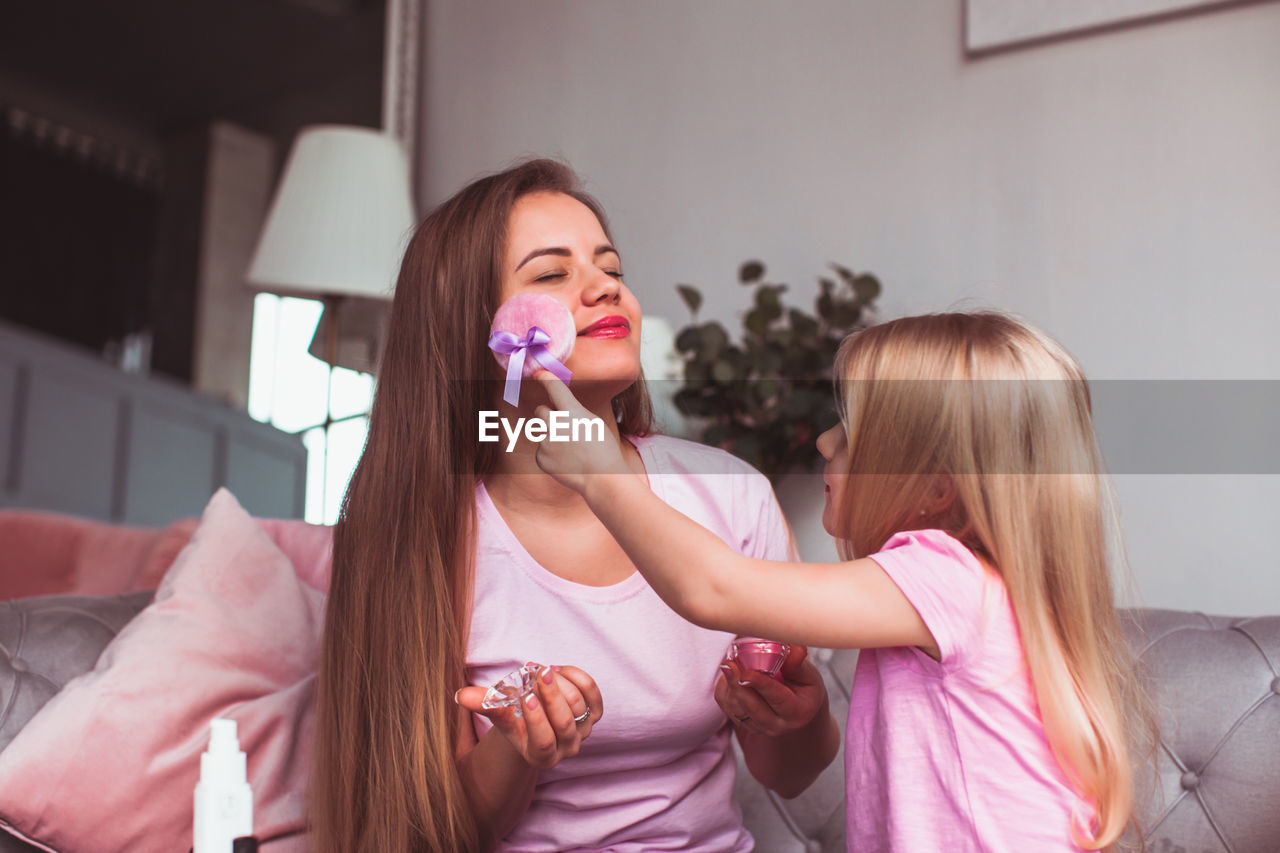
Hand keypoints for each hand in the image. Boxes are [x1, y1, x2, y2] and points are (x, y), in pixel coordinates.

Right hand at [456, 664, 603, 769]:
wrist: (535, 721)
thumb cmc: (515, 719)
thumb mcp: (500, 715)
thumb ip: (483, 704)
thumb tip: (461, 695)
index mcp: (542, 756)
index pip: (544, 740)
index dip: (537, 719)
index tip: (527, 696)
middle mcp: (566, 748)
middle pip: (565, 722)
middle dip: (552, 694)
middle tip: (539, 671)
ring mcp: (583, 731)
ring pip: (579, 704)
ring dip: (561, 682)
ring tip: (542, 670)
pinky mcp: (594, 714)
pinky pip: (593, 693)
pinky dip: (577, 677)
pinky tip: (559, 669)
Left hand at [531, 371, 629, 491]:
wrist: (601, 477)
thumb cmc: (603, 448)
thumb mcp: (593, 421)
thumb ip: (574, 412)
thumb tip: (559, 411)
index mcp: (571, 412)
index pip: (554, 388)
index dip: (545, 378)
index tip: (538, 373)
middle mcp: (554, 424)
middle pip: (540, 411)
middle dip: (547, 416)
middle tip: (562, 427)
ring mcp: (545, 443)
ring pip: (541, 433)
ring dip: (550, 437)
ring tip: (570, 450)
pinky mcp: (540, 458)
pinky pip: (541, 451)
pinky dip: (551, 456)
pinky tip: (566, 462)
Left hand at [716, 645, 826, 737]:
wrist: (795, 703)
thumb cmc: (801, 684)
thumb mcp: (807, 673)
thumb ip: (798, 662)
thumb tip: (796, 649)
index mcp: (798, 712)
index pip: (778, 698)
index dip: (761, 685)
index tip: (746, 673)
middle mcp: (778, 725)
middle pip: (753, 708)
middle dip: (738, 685)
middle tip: (728, 663)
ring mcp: (760, 727)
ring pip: (737, 709)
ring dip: (730, 686)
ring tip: (728, 664)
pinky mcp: (744, 724)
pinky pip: (727, 708)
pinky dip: (725, 691)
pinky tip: (728, 675)